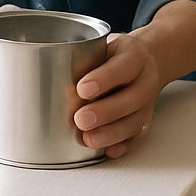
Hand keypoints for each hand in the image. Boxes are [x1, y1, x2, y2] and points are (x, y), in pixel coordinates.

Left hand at [71, 0, 195, 157]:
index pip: (123, 66)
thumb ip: (84, 58)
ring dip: (112, 133)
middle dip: (106, 112)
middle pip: (132, 98)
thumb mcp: (102, 44)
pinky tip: (108, 151)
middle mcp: (145, 80)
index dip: (104, 79)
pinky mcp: (145, 119)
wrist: (146, 60)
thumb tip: (48, 76)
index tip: (82, 89)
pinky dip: (123, 145)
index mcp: (134, 56)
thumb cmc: (115, 54)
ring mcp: (147, 102)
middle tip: (81, 119)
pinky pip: (137, 135)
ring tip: (89, 139)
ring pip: (136, 120)